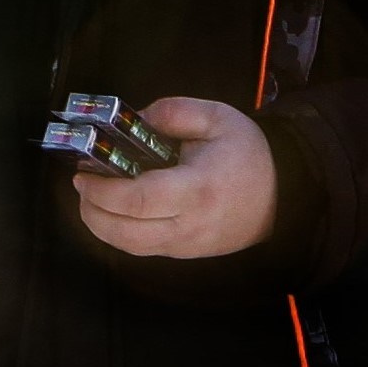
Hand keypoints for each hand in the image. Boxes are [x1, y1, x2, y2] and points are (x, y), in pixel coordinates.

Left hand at [74, 96, 278, 261]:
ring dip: (101, 226)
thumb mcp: (217, 117)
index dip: (102, 190)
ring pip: (129, 248)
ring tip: (93, 199)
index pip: (137, 200)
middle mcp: (189, 225)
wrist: (285, 195)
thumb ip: (171, 112)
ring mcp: (187, 246)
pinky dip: (121, 233)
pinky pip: (143, 249)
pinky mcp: (186, 254)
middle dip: (92, 212)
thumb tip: (133, 121)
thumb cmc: (249, 154)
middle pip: (125, 233)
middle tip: (82, 187)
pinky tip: (115, 211)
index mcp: (197, 189)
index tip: (84, 173)